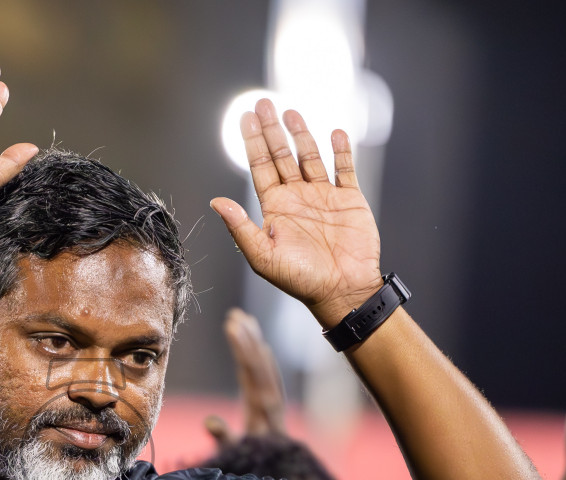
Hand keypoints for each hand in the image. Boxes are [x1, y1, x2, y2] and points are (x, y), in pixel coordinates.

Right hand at [205, 308, 286, 445]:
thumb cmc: (250, 473)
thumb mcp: (233, 458)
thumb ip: (224, 439)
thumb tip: (211, 421)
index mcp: (262, 414)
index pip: (251, 374)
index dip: (242, 348)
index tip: (232, 326)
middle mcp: (271, 407)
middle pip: (261, 367)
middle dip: (248, 340)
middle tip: (235, 315)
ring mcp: (273, 407)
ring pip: (266, 369)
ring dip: (255, 344)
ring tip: (243, 319)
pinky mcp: (271, 409)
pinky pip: (269, 378)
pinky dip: (263, 360)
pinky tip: (260, 346)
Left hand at [210, 99, 381, 328]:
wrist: (342, 291)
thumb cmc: (300, 279)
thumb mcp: (263, 256)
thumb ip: (240, 227)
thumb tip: (215, 202)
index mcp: (275, 208)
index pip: (260, 167)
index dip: (252, 142)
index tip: (245, 118)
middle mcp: (297, 198)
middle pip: (281, 156)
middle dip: (272, 130)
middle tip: (263, 103)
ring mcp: (324, 196)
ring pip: (310, 157)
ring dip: (302, 134)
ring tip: (292, 112)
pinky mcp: (350, 200)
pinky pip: (345, 169)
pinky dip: (341, 150)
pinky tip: (335, 132)